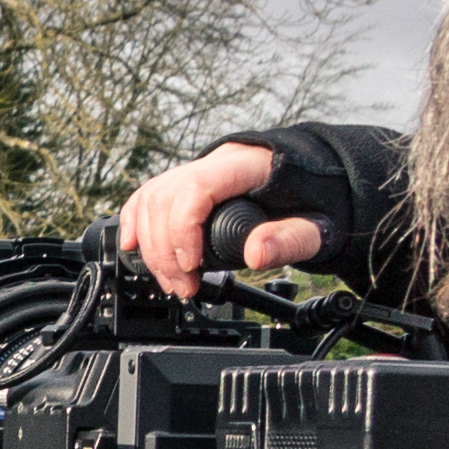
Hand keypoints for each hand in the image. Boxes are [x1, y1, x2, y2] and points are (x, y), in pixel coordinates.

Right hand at [111, 138, 322, 300]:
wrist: (315, 182)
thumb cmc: (314, 201)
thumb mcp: (315, 225)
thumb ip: (289, 239)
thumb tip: (255, 255)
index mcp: (247, 165)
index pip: (195, 187)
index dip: (183, 230)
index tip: (192, 266)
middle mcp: (215, 162)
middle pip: (163, 198)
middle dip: (164, 250)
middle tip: (184, 286)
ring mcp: (196, 170)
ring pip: (150, 199)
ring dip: (150, 246)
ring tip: (172, 281)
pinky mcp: (186, 184)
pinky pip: (147, 196)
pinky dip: (134, 222)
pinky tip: (132, 247)